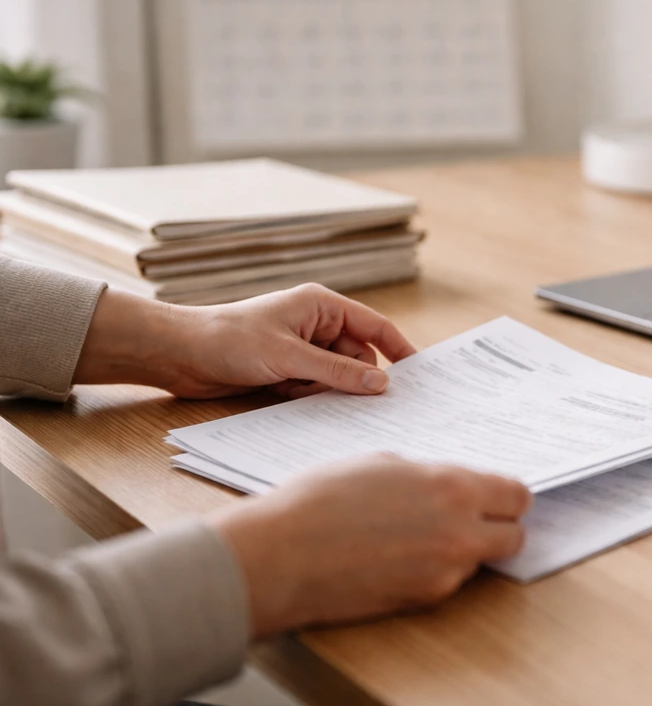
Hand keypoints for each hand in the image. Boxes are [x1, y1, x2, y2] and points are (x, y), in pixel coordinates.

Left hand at [73, 284, 416, 398]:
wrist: (179, 355)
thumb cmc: (229, 340)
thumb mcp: (289, 357)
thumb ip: (338, 371)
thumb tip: (382, 384)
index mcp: (322, 306)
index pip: (374, 326)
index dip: (399, 349)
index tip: (418, 375)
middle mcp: (316, 325)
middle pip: (358, 357)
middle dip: (354, 379)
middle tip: (353, 400)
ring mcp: (302, 349)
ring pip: (337, 377)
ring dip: (325, 390)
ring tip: (298, 390)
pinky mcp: (287, 370)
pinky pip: (315, 388)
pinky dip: (308, 397)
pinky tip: (287, 396)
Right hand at [208, 454, 532, 636]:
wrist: (281, 555)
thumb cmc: (320, 500)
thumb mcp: (381, 463)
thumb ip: (426, 476)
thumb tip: (442, 486)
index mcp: (453, 487)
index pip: (517, 496)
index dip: (507, 497)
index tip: (496, 498)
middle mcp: (461, 531)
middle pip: (515, 535)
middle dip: (498, 526)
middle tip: (470, 520)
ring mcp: (446, 571)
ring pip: (479, 560)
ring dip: (462, 549)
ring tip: (417, 537)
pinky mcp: (424, 600)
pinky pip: (447, 580)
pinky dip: (434, 570)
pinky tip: (398, 558)